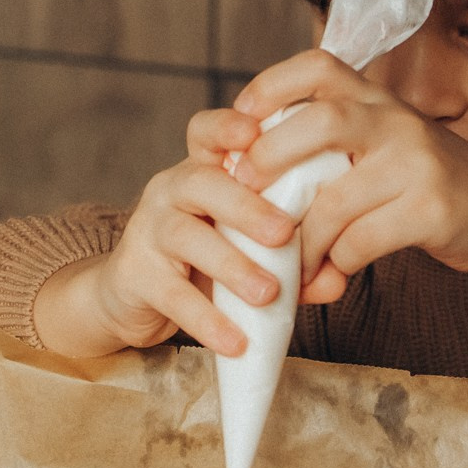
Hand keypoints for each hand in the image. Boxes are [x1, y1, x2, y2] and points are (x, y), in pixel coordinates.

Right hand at [33, 110, 297, 357]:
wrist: (133, 299)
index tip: (256, 132)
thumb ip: (293, 260)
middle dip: (245, 206)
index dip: (227, 126)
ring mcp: (148, 230)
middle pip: (201, 182)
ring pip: (186, 237)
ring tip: (268, 293)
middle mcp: (170, 190)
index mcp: (202, 171)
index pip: (207, 133)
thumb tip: (334, 280)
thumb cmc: (203, 262)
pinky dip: (207, 319)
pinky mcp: (134, 274)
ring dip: (231, 264)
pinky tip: (236, 341)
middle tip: (284, 233)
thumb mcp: (248, 251)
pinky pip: (172, 294)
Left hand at [231, 50, 467, 301]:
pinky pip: (361, 240)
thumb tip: (241, 174)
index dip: (269, 86)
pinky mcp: (431, 209)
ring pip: (334, 200)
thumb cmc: (419, 183)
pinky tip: (330, 276)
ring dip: (302, 241)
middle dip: (270, 156)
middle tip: (245, 191)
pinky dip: (335, 264)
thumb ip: (327, 147)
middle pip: (320, 121)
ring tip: (290, 266)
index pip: (317, 66)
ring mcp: (417, 163)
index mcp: (376, 99)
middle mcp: (396, 121)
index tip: (239, 121)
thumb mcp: (380, 144)